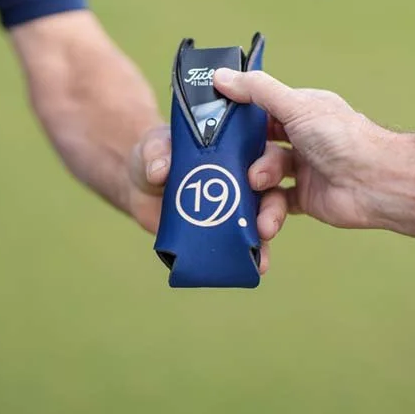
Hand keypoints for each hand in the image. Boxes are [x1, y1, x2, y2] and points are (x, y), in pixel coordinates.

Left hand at [126, 125, 287, 272]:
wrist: (141, 188)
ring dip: (269, 232)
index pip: (264, 151)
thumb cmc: (156, 157)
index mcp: (237, 148)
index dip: (268, 164)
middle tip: (265, 224)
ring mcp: (240, 205)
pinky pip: (248, 244)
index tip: (255, 178)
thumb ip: (157, 153)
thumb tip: (160, 171)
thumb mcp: (154, 147)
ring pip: (267, 217)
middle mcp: (246, 176)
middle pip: (273, 188)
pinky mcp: (230, 231)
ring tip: (262, 249)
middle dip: (273, 207)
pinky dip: (256, 255)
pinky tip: (259, 266)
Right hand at [213, 68, 392, 228]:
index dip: (238, 120)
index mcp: (301, 111)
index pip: (261, 112)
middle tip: (241, 166)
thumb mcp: (296, 106)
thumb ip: (257, 91)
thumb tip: (221, 77)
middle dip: (246, 159)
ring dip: (257, 187)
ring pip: (265, 178)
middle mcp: (301, 139)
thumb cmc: (343, 138)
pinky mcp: (304, 199)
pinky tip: (266, 219)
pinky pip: (276, 204)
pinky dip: (268, 211)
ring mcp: (303, 169)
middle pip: (258, 147)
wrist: (376, 183)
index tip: (213, 129)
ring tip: (260, 189)